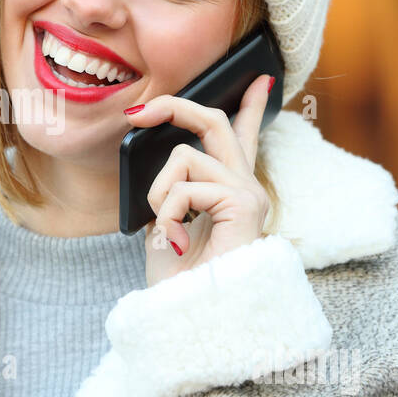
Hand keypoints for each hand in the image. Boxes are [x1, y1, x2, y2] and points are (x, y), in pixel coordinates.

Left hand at [124, 74, 273, 287]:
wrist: (188, 319)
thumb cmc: (178, 283)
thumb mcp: (166, 224)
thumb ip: (173, 190)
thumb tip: (166, 159)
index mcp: (230, 194)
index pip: (244, 139)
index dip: (251, 106)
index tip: (259, 77)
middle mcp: (247, 190)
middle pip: (213, 123)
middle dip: (174, 108)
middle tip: (138, 114)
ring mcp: (249, 195)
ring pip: (185, 156)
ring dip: (159, 193)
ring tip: (167, 233)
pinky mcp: (244, 204)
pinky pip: (185, 186)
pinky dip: (167, 213)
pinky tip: (177, 242)